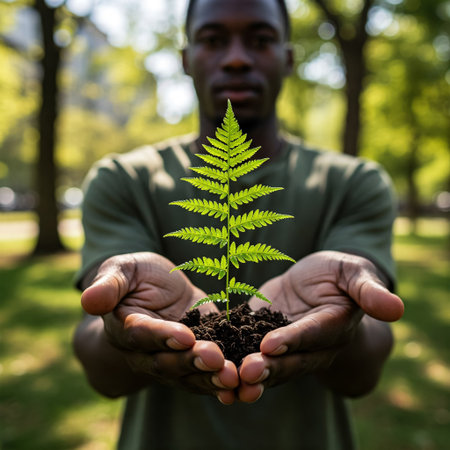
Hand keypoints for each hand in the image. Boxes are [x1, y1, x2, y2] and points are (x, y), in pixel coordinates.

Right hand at [80, 252, 238, 403]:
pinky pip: (205, 374)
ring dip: (209, 378)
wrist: (158, 288)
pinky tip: (240, 383)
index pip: (141, 335)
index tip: (184, 336)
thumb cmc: (136, 275)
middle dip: (190, 362)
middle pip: (166, 363)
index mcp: (125, 327)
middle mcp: (146, 351)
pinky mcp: (194, 356)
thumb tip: (88, 300)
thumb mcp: (122, 270)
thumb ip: (109, 285)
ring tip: (232, 376)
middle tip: (215, 359)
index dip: (161, 337)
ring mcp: (171, 358)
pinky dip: (220, 380)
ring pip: (187, 374)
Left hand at [238, 251, 403, 401]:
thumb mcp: (354, 273)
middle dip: (267, 366)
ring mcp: (284, 343)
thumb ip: (368, 290)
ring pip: (266, 362)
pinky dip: (230, 355)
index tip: (271, 344)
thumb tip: (397, 308)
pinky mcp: (261, 336)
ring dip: (247, 372)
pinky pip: (245, 348)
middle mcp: (308, 344)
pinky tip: (208, 360)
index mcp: (332, 326)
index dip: (293, 340)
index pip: (312, 335)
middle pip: (288, 359)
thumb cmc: (339, 274)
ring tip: (225, 379)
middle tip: (245, 372)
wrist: (317, 281)